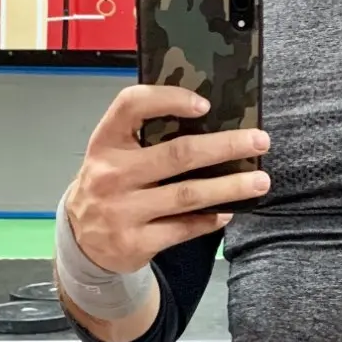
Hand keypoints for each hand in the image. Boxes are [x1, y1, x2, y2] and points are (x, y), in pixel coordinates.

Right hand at [65, 84, 269, 272]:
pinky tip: (228, 212)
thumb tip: (209, 122)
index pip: (131, 105)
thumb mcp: (112, 154)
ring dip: (230, 187)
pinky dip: (210, 219)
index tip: (205, 104)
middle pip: (178, 154)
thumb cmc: (108, 185)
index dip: (169, 99)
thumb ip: (144, 136)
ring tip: (260, 182)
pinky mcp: (135, 242)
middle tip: (260, 141)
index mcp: (106, 142)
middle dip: (225, 146)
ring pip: (188, 194)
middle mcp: (112, 174)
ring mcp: (123, 210)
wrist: (80, 240)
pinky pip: (183, 228)